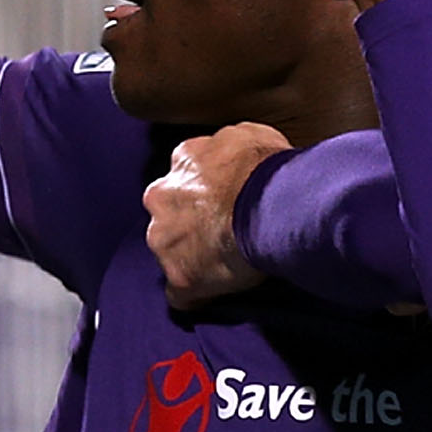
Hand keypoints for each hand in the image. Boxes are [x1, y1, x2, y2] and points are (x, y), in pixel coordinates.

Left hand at [145, 123, 288, 308]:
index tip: (224, 203)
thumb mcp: (255, 135)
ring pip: (170, 251)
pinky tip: (212, 296)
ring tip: (225, 265)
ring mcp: (165, 239)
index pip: (186, 177)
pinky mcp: (179, 276)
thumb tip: (241, 154)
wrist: (268, 203)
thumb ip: (234, 144)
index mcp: (184, 161)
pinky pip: (180, 294)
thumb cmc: (267, 169)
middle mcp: (163, 196)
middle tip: (225, 233)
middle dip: (190, 224)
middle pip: (170, 214)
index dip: (206, 193)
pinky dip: (194, 295)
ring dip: (191, 257)